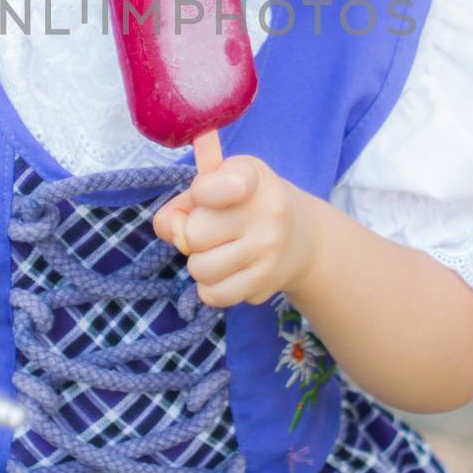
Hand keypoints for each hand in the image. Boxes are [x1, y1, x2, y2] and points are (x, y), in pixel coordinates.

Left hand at [151, 154, 315, 308]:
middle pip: (194, 234)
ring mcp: (269, 250)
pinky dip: (211, 287)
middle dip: (193, 236)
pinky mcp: (266, 282)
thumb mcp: (218, 184)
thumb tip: (169, 229)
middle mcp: (267, 212)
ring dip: (199, 264)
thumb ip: (183, 202)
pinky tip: (227, 272)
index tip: (204, 193)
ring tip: (219, 251)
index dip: (203, 192)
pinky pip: (214, 295)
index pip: (222, 185)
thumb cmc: (245, 205)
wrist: (303, 237)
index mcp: (253, 177)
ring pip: (200, 269)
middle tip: (212, 230)